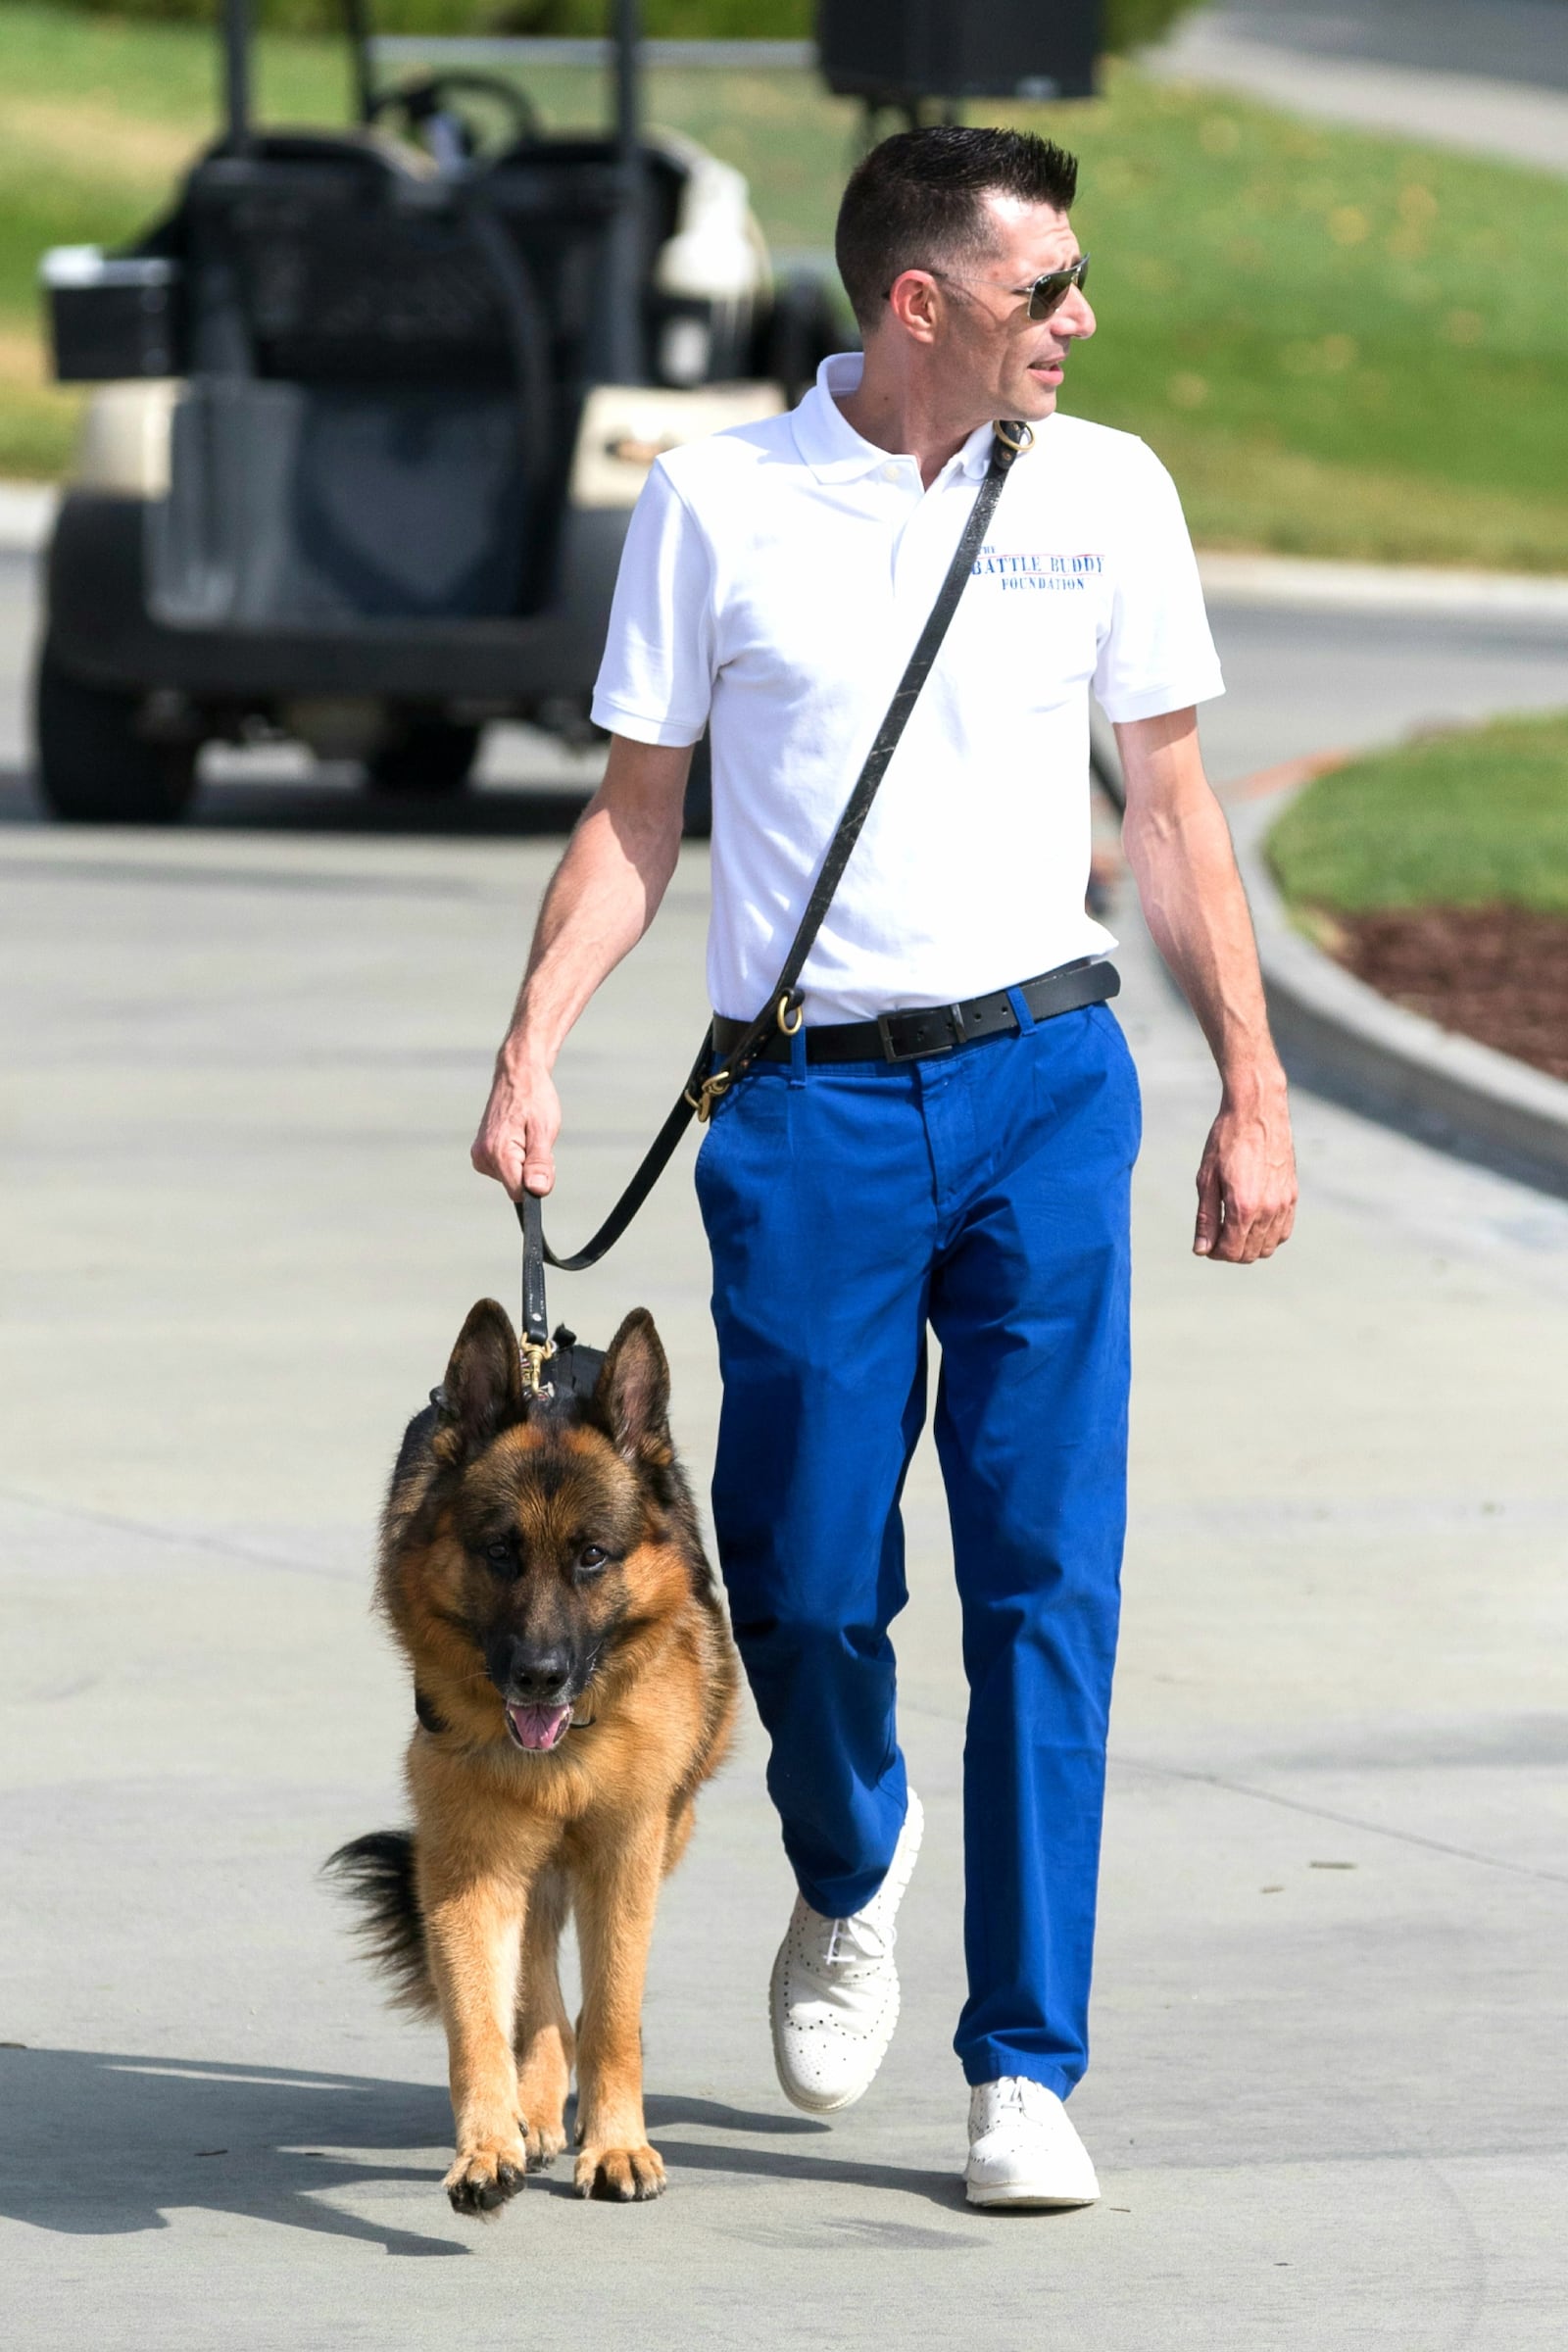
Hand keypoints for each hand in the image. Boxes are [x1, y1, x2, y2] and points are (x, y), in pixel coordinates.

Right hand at [471, 1054, 559, 1198]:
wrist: (518, 1074)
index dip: (537, 1183)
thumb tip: (538, 1192)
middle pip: (516, 1187)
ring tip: (527, 1134)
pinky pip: (504, 1170)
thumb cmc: (534, 1098)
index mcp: (498, 1153)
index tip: (544, 1159)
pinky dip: (516, 1159)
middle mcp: (483, 1157)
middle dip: (532, 1171)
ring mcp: (479, 1156)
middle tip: (537, 1141)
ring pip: (511, 1179)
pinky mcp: (480, 1153)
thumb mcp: (544, 1130)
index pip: (520, 1194)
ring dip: (525, 1163)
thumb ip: (539, 1164)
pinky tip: (518, 1136)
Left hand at [1193, 1088, 1296, 1263]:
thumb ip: (1206, 1217)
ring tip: (1232, 1228)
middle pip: (1250, 1253)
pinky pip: (1283, 1231)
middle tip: (1215, 1235)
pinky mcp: (1292, 1195)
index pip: (1231, 1251)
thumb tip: (1201, 1249)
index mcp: (1243, 1207)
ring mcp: (1284, 1203)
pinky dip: (1268, 1235)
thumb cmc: (1226, 1140)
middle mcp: (1268, 1209)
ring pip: (1268, 1246)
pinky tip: (1252, 1221)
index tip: (1205, 1242)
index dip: (1214, 1252)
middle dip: (1230, 1251)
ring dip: (1249, 1245)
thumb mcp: (1206, 1178)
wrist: (1257, 1110)